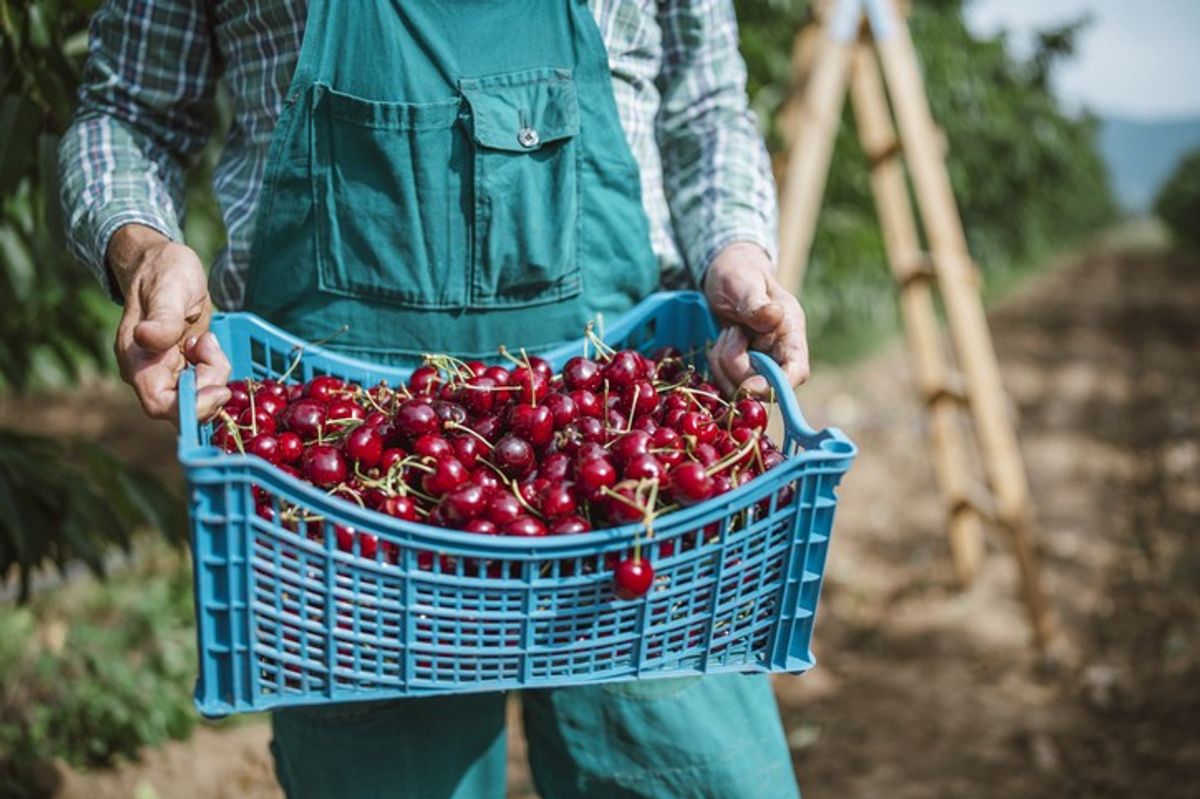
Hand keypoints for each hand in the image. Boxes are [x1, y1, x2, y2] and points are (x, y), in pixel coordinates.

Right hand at [108, 224, 230, 422]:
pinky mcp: (184, 368)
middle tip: (212, 348)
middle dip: (209, 385)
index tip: (219, 390)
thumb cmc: (163, 272)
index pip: (160, 404)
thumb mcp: (169, 289)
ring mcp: (167, 372)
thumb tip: (147, 338)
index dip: (192, 406)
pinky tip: (207, 341)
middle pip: (186, 405)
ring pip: (200, 395)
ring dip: (214, 372)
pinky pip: (206, 383)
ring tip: (206, 337)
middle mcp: (149, 373)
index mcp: (138, 361)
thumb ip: (162, 318)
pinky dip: (215, 367)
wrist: (164, 264)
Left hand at [703, 242, 809, 396]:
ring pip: (740, 387)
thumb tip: (773, 317)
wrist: (727, 274)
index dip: (775, 385)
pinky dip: (716, 365)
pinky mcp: (743, 368)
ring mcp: (761, 363)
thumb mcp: (744, 283)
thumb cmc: (739, 273)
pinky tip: (721, 341)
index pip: (796, 372)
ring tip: (727, 332)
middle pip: (763, 386)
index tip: (749, 383)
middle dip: (737, 368)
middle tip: (731, 333)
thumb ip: (756, 304)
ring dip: (723, 364)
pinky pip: (726, 382)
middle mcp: (779, 353)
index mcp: (790, 333)